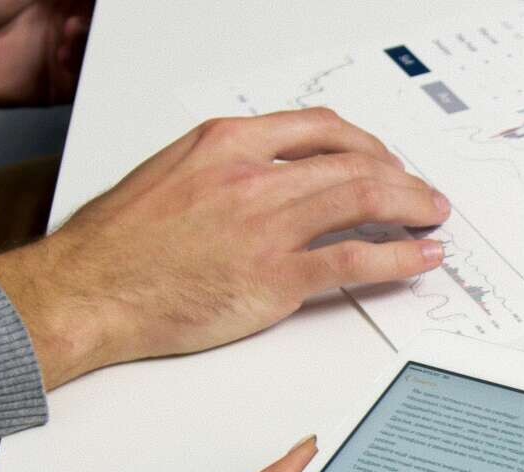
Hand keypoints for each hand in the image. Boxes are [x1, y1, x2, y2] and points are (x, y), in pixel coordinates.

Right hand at [0, 109, 448, 386]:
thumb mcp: (173, 172)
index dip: (366, 144)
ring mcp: (267, 225)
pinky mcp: (275, 277)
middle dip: (400, 176)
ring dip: (411, 207)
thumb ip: (228, 165)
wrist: (91, 290)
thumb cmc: (120, 242)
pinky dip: (400, 257)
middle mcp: (253, 175)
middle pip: (354, 162)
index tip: (383, 159)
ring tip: (432, 217)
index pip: (321, 128)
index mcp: (228, 142)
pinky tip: (420, 258)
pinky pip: (355, 260)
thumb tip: (273, 171)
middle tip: (422, 192)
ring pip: (364, 201)